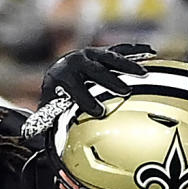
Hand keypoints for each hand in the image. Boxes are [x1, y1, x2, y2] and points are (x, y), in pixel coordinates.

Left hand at [40, 43, 155, 116]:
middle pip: (95, 71)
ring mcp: (92, 54)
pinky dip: (136, 51)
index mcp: (61, 76)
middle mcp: (77, 61)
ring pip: (110, 58)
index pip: (74, 88)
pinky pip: (121, 50)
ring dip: (127, 66)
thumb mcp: (49, 105)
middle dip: (110, 81)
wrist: (60, 69)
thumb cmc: (58, 93)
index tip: (99, 112)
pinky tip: (151, 52)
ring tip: (143, 74)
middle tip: (125, 91)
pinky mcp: (104, 51)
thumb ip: (47, 119)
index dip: (85, 100)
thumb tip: (36, 138)